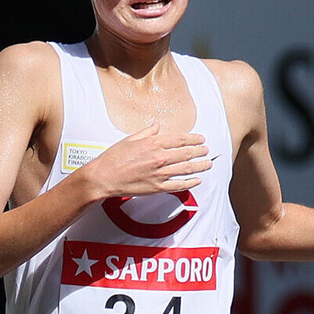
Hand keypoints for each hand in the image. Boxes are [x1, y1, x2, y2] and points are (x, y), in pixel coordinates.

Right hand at [80, 123, 212, 198]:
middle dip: (200, 151)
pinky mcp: (157, 187)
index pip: (180, 139)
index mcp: (153, 143)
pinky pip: (179, 185)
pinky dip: (190, 182)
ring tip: (208, 164)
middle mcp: (160, 158)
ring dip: (200, 166)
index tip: (201, 139)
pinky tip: (197, 180)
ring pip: (186, 169)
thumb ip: (146, 132)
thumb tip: (157, 126)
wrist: (104, 177)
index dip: (193, 139)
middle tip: (207, 150)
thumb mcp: (130, 139)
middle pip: (187, 153)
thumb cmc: (114, 158)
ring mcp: (160, 174)